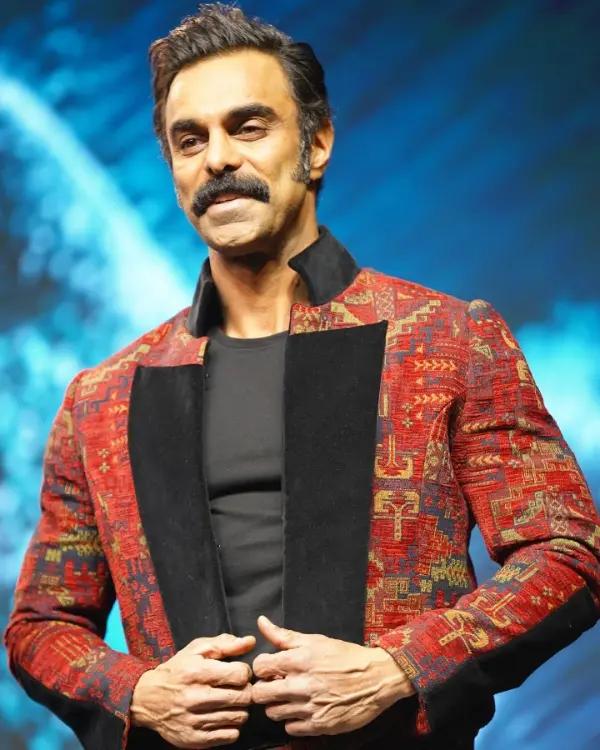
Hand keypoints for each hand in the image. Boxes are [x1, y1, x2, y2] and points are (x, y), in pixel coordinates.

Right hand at [131, 633, 255, 747]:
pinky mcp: (194, 740)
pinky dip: (232, 726)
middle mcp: (194, 697)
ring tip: (230, 702)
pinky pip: (229, 736)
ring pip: (239, 717)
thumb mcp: (197, 649)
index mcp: (196, 672)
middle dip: (246, 691)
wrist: (146, 699)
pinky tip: (223, 716)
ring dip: (240, 709)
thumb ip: (225, 644)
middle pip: (242, 697)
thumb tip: (250, 642)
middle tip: (238, 689)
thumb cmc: (177, 670)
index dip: (244, 672)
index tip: (238, 673)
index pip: (239, 674)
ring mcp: (194, 721)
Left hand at [251, 616, 414, 736]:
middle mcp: (301, 685)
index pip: (259, 667)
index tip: (270, 668)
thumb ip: (284, 635)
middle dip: (264, 688)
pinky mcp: (319, 725)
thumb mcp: (315, 640)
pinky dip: (293, 720)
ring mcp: (310, 707)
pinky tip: (302, 709)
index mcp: (299, 660)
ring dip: (277, 705)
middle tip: (275, 685)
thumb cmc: (345, 656)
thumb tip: (261, 622)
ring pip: (273, 713)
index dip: (262, 667)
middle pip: (260, 694)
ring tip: (289, 697)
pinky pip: (290, 728)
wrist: (377, 678)